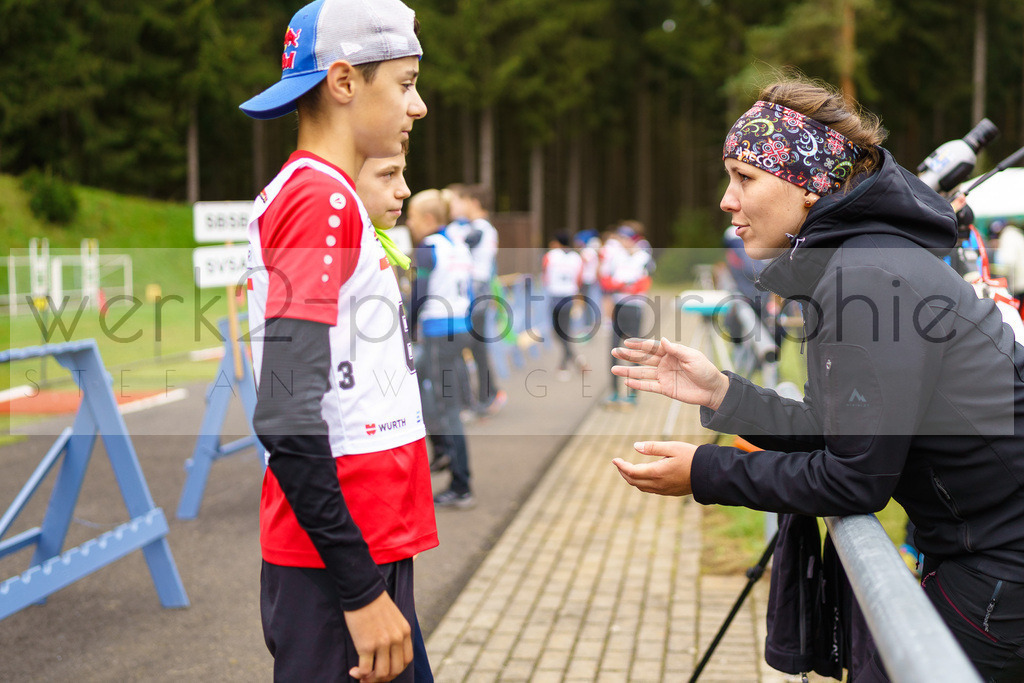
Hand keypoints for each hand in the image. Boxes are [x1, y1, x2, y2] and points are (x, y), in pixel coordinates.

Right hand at [344, 592, 412, 681]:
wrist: (362, 591)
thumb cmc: (374, 603)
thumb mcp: (394, 617)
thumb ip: (395, 632)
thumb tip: (388, 652)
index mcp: (405, 632)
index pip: (406, 660)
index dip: (395, 670)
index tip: (384, 670)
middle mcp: (396, 639)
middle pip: (395, 670)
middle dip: (383, 678)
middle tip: (371, 677)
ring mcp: (382, 643)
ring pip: (382, 674)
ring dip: (371, 679)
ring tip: (361, 676)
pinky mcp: (367, 645)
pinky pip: (366, 670)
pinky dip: (360, 674)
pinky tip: (353, 670)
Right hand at [611, 337, 728, 409]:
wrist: (713, 390)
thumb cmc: (705, 370)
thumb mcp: (692, 356)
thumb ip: (676, 349)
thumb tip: (663, 340)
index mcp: (671, 352)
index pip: (651, 347)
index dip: (639, 345)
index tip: (626, 343)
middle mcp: (664, 363)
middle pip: (643, 359)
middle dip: (628, 356)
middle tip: (614, 353)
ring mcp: (663, 376)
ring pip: (642, 373)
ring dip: (628, 371)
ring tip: (614, 369)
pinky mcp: (665, 389)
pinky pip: (648, 386)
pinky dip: (638, 384)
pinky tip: (627, 382)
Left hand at [612, 440, 696, 496]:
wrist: (709, 473)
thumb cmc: (691, 457)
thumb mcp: (672, 447)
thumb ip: (652, 447)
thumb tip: (635, 446)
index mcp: (657, 472)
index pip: (631, 471)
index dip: (621, 466)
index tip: (614, 459)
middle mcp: (658, 484)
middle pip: (633, 481)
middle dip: (623, 472)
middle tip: (618, 463)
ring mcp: (663, 490)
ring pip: (641, 487)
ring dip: (631, 479)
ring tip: (627, 469)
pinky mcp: (669, 492)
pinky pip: (649, 490)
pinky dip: (641, 483)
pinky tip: (642, 475)